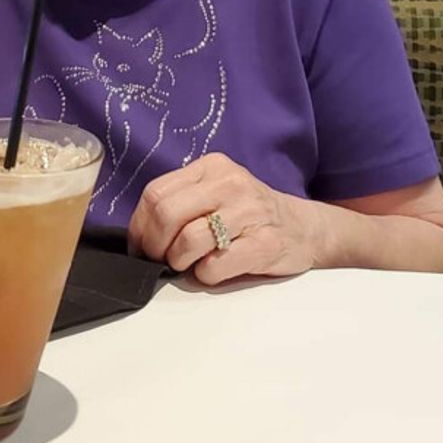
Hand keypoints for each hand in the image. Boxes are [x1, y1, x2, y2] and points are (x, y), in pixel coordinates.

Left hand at [127, 153, 320, 284]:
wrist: (302, 228)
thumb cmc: (247, 214)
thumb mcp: (214, 192)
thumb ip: (180, 201)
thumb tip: (140, 234)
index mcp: (211, 167)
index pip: (155, 193)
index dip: (139, 226)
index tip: (140, 246)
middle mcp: (230, 183)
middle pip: (167, 214)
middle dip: (154, 246)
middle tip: (160, 260)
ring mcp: (250, 212)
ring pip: (189, 240)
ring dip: (179, 262)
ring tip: (188, 264)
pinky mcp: (265, 244)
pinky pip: (215, 265)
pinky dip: (205, 274)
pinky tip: (213, 269)